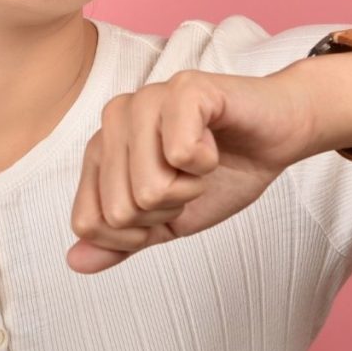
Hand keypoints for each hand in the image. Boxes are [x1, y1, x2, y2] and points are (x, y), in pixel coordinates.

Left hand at [67, 65, 312, 274]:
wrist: (276, 138)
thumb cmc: (223, 172)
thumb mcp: (168, 220)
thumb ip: (123, 240)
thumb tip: (74, 261)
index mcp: (101, 148)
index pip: (87, 221)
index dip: (136, 232)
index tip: (166, 205)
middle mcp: (114, 118)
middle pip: (120, 210)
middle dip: (167, 210)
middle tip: (190, 179)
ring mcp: (145, 98)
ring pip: (148, 188)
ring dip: (190, 188)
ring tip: (202, 160)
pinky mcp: (183, 89)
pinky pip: (181, 154)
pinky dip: (207, 164)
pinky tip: (214, 142)